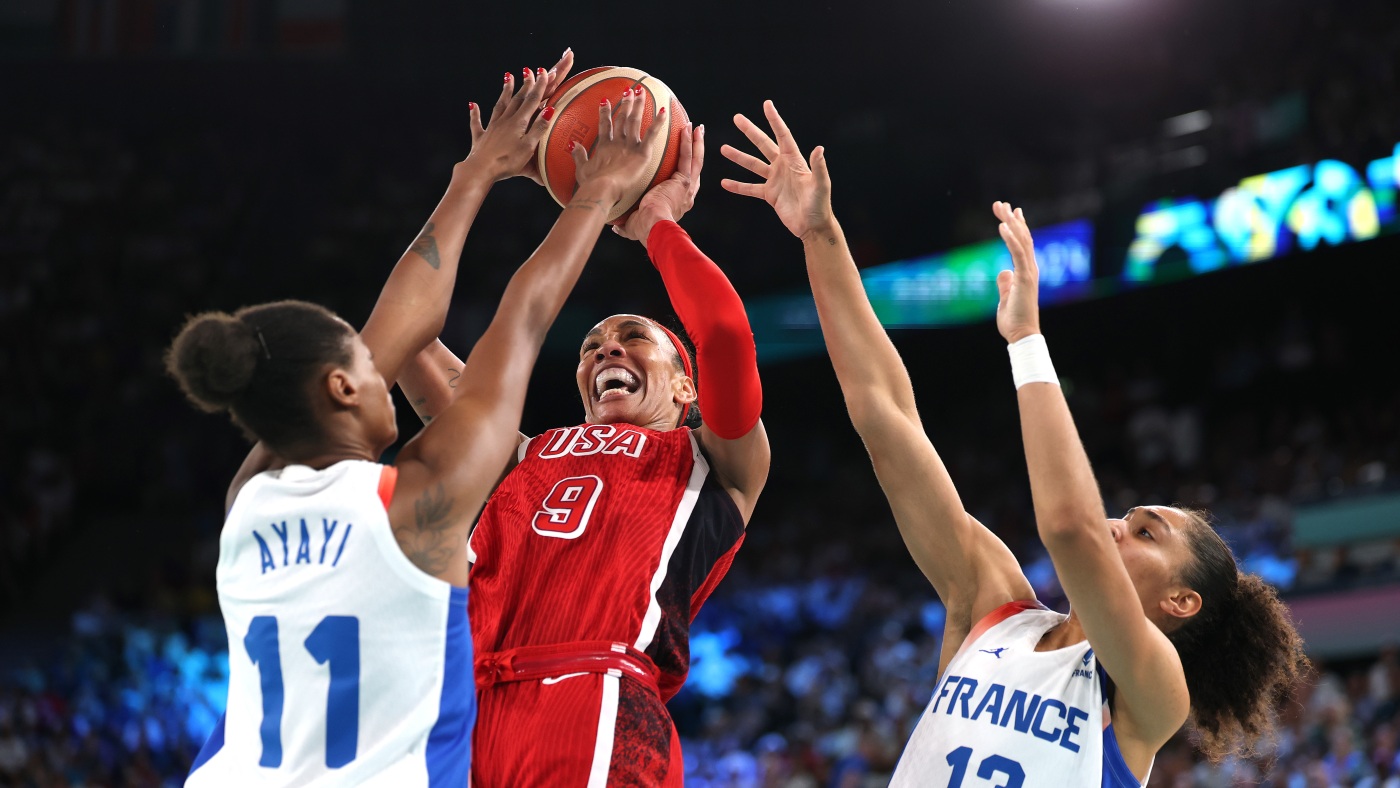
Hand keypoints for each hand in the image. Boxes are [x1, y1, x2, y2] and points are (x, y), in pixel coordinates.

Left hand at [462, 52, 572, 182]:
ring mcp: (492, 127)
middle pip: (517, 99)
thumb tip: (550, 110)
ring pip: (500, 105)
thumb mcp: (528, 147)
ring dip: (505, 91)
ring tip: (508, 76)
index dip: (540, 85)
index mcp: (518, 123)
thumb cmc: (507, 162)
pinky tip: (472, 105)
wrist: (481, 170)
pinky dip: (475, 114)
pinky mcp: (481, 138)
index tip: (545, 71)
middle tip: (530, 70)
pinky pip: (477, 123)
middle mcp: (505, 121)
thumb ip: (539, 128)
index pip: (532, 100)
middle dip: (526, 84)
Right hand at [570, 88, 667, 210]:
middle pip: (622, 118)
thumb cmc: (592, 184)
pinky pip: (652, 134)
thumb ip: (578, 155)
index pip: (605, 125)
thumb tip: (573, 144)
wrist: (602, 189)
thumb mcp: (582, 169)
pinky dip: (657, 122)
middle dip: (626, 103)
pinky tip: (663, 110)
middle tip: (629, 90)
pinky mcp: (641, 152)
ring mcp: (629, 146)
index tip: (605, 101)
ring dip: (638, 105)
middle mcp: (617, 142)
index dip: (605, 112)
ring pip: (635, 121)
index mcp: (604, 146)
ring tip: (642, 92)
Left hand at [613, 122, 703, 244]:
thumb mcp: (634, 226)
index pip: (683, 183)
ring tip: (696, 127)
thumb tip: (615, 226)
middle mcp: (686, 194)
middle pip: (693, 168)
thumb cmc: (644, 229)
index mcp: (677, 203)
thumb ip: (625, 224)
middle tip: (696, 137)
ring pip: (694, 159)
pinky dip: (688, 142)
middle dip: (696, 151)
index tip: (684, 160)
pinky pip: (686, 157)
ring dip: (696, 142)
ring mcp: (687, 187)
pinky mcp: (683, 181)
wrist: (653, 228)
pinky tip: (688, 129)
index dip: (685, 170)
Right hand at [720, 100, 833, 240]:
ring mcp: (775, 180)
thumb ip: (819, 167)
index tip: (767, 104)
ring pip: (753, 164)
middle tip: (737, 118)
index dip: (774, 120)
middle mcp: (783, 167)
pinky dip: (738, 186)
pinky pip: (750, 188)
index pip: (782, 135)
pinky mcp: (769, 195)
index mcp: (795, 161)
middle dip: (750, 131)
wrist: (813, 227)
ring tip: (723, 148)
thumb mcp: (821, 185)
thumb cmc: (820, 205)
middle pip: (763, 144)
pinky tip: (724, 183)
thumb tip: (819, 148)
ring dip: (739, 157)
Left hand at [993, 201, 1041, 343]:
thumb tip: (1003, 271)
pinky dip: (1011, 239)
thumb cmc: (1014, 320)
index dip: (1017, 227)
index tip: (1011, 211)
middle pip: (1022, 238)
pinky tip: (1003, 226)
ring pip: (1021, 241)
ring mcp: (1029, 272)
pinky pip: (1018, 254)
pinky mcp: (1025, 278)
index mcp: (1026, 272)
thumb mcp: (1006, 297)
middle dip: (1011, 219)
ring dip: (1011, 223)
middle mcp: (1030, 269)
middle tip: (1001, 203)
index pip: (1023, 244)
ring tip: (1002, 208)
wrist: (1021, 335)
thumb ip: (1005, 284)